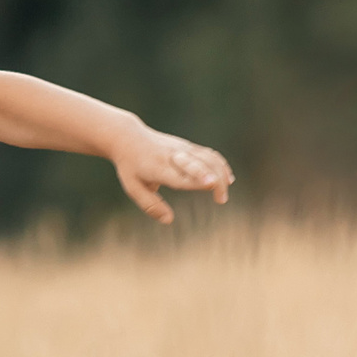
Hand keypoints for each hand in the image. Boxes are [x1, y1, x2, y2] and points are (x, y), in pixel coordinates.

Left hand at [111, 128, 234, 222]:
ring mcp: (182, 148)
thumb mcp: (133, 188)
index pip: (181, 174)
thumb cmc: (130, 166)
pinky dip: (221, 165)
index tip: (211, 184)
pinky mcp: (187, 145)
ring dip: (221, 174)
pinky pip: (209, 154)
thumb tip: (169, 220)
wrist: (128, 137)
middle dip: (215, 179)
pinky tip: (227, 179)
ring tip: (223, 196)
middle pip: (200, 164)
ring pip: (208, 157)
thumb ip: (151, 205)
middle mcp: (173, 156)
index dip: (197, 178)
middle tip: (222, 200)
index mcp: (158, 168)